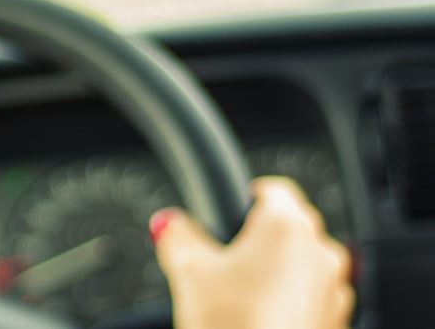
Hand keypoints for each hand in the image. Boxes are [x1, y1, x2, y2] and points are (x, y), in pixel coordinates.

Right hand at [151, 176, 352, 328]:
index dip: (244, 197)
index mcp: (286, 226)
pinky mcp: (335, 319)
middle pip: (288, 226)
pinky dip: (289, 300)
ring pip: (301, 264)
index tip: (227, 214)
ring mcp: (333, 288)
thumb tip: (167, 223)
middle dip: (256, 239)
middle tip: (223, 262)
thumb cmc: (235, 326)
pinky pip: (311, 296)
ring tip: (238, 296)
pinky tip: (258, 317)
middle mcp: (320, 251)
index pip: (272, 187)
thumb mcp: (187, 272)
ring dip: (275, 271)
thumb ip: (176, 235)